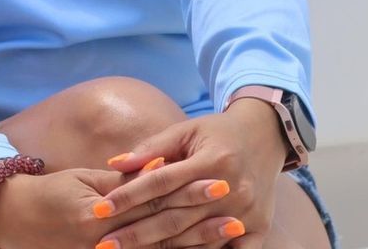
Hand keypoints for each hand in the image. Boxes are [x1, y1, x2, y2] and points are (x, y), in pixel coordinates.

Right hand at [0, 168, 237, 248]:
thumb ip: (122, 179)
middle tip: (236, 209)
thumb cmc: (49, 193)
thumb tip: (160, 168)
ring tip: (230, 232)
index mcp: (98, 212)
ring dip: (196, 243)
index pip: (153, 199)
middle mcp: (104, 240)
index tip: (219, 180)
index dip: (188, 190)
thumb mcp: (83, 179)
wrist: (13, 220)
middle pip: (163, 229)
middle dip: (202, 220)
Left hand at [100, 103, 290, 247]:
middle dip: (136, 233)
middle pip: (175, 217)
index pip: (161, 182)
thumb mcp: (186, 130)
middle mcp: (232, 189)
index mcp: (212, 160)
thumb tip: (114, 164)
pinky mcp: (259, 229)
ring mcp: (247, 213)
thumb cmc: (217, 132)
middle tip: (105, 244)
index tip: (100, 209)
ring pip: (198, 239)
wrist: (267, 137)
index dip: (128, 196)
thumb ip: (151, 148)